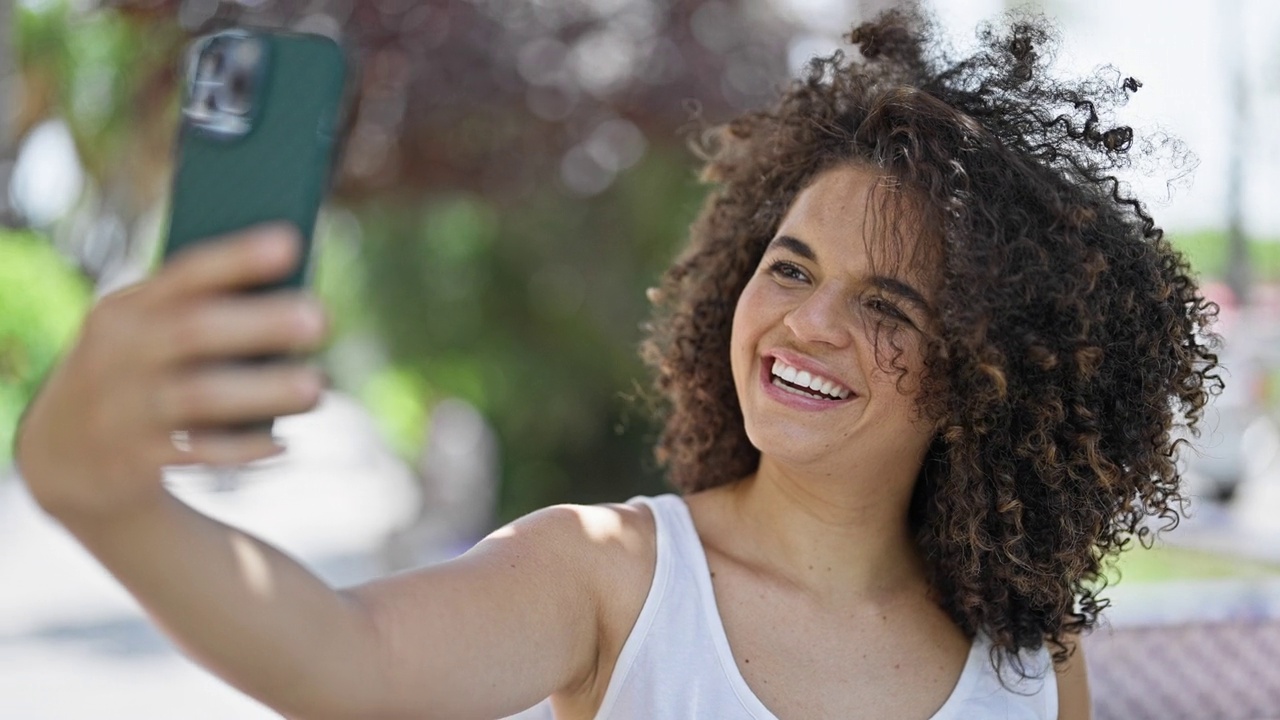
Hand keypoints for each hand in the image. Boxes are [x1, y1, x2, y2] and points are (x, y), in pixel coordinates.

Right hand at [14, 224, 328, 521]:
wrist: (63, 455)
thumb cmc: (136, 375)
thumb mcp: (143, 334)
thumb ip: (198, 314)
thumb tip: (293, 300)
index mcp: (127, 310)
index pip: (184, 274)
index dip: (237, 257)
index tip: (291, 241)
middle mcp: (119, 354)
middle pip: (193, 331)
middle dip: (259, 323)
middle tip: (321, 318)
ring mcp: (123, 408)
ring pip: (197, 397)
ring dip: (262, 391)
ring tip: (316, 387)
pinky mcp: (133, 460)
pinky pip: (196, 454)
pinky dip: (243, 448)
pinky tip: (283, 442)